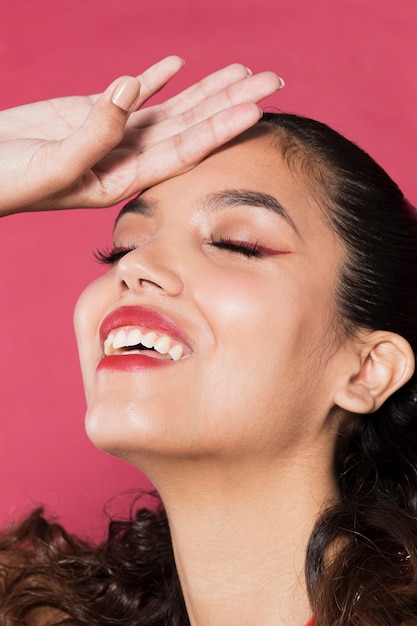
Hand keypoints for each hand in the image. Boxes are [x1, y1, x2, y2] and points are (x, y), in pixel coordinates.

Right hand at [0, 57, 282, 214]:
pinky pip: (133, 93)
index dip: (221, 128)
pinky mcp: (93, 112)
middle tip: (274, 79)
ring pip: (171, 108)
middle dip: (231, 101)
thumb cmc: (13, 181)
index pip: (186, 151)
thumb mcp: (54, 164)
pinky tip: (180, 65)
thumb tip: (128, 91)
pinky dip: (156, 78)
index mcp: (126, 179)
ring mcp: (114, 134)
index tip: (256, 108)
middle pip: (192, 125)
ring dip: (208, 89)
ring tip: (244, 69)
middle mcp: (130, 158)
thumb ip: (95, 132)